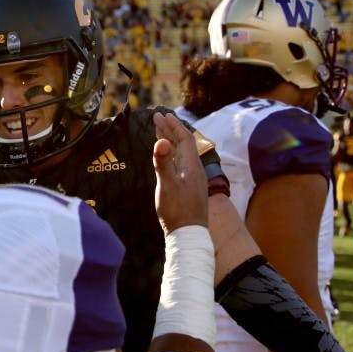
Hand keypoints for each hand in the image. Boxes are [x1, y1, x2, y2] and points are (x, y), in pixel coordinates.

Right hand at [153, 112, 207, 234]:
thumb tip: (160, 141)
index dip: (173, 125)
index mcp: (192, 167)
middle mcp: (194, 171)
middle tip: (158, 118)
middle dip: (171, 129)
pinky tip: (166, 156)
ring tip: (160, 131)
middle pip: (184, 144)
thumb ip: (163, 163)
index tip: (161, 115)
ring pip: (182, 154)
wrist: (188, 236)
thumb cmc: (177, 212)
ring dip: (171, 141)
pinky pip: (180, 163)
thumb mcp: (167, 186)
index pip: (185, 139)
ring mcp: (192, 179)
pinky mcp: (188, 188)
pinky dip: (171, 154)